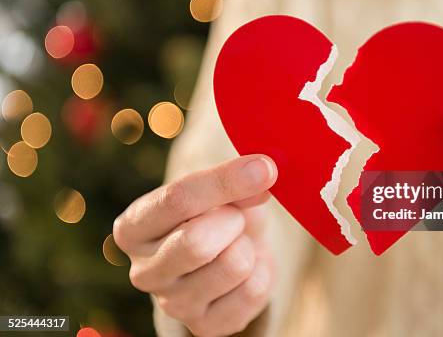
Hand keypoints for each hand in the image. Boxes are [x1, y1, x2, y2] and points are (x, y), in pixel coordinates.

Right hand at [113, 155, 276, 336]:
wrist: (228, 251)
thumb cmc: (216, 212)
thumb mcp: (218, 189)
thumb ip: (233, 181)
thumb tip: (262, 173)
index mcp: (133, 228)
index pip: (175, 200)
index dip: (225, 181)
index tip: (263, 168)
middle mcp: (143, 271)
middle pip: (196, 243)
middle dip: (233, 221)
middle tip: (236, 217)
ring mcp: (172, 305)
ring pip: (234, 266)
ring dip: (248, 246)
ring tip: (238, 244)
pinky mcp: (205, 326)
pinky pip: (254, 291)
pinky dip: (262, 271)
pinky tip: (248, 269)